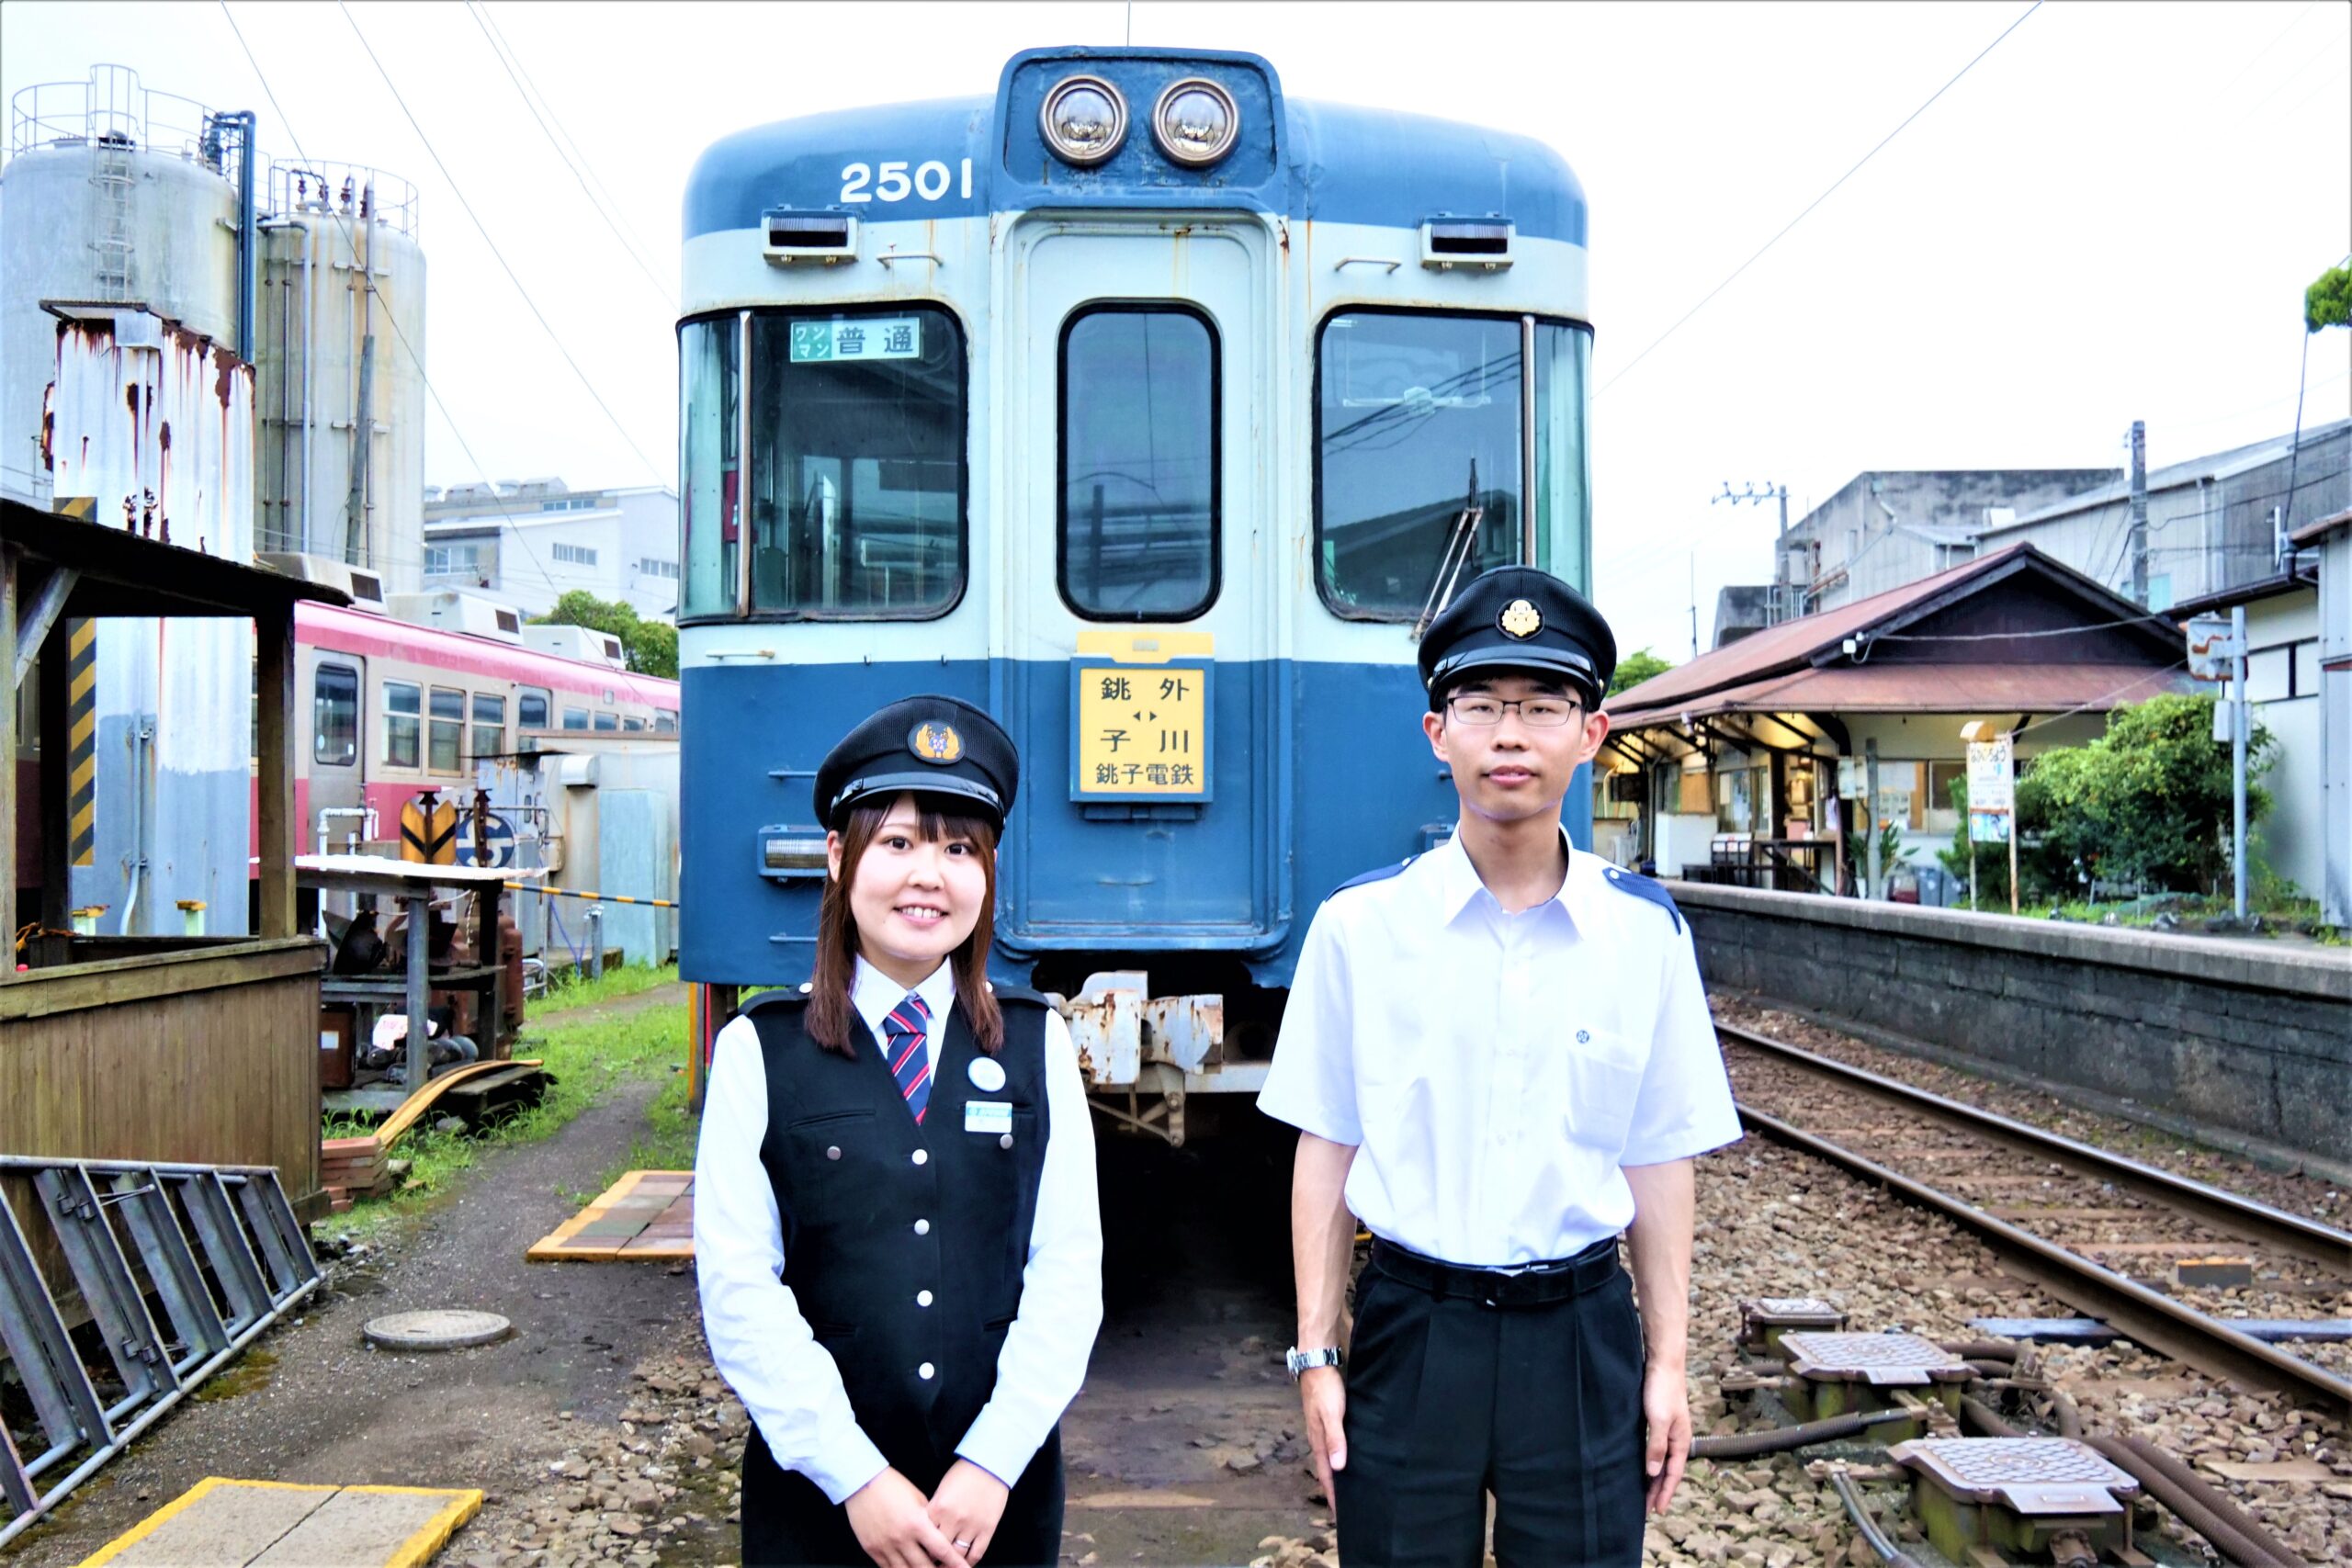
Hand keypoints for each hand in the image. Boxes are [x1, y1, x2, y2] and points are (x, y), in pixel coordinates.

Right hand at [844, 1468, 962, 1567]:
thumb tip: (939, 1535)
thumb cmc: (892, 1486)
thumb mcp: (918, 1499)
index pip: (942, 1550)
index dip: (955, 1563)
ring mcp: (886, 1546)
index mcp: (917, 1524)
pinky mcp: (872, 1550)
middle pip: (925, 1567)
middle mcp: (902, 1538)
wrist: (863, 1482)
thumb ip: (929, 1520)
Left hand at [927, 1459, 1010, 1563]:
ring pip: (956, 1555)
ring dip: (949, 1563)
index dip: (920, 1546)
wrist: (990, 1464)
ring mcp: (971, 1525)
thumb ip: (934, 1511)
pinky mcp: (987, 1529)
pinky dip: (968, 1562)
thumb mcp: (941, 1490)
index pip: (923, 1535)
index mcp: (938, 1507)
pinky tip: (963, 1563)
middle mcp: (953, 1519)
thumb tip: (927, 1531)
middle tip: (930, 1561)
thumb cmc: (965, 1473)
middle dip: (932, 1557)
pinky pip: (976, 1553)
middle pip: (937, 1549)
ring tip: (945, 1564)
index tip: (919, 1551)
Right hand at [1298, 1365, 1346, 1517]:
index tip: (1339, 1513)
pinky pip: (1333, 1445)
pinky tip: (1347, 1457)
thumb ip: (1335, 1439)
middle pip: (1326, 1469)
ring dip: (1336, 1473)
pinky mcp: (1328, 1420)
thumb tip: (1338, 1467)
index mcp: (1318, 1441)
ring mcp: (1322, 1429)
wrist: (1316, 1364)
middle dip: (1334, 1488)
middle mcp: (1318, 1438)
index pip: (1326, 1474)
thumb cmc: (1325, 1389)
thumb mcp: (1332, 1414)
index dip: (1332, 1494)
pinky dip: (1339, 1457)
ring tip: (1347, 1486)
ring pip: (1330, 1458)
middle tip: (1345, 1506)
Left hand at [1641, 1359, 1690, 1513]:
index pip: (1673, 1474)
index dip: (1665, 1492)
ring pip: (1661, 1460)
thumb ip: (1656, 1446)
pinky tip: (1642, 1465)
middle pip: (1668, 1470)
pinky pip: (1655, 1448)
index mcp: (1681, 1440)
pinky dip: (1650, 1461)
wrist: (1662, 1363)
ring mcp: (1668, 1430)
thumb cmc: (1662, 1390)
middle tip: (1647, 1509)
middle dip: (1659, 1490)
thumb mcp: (1658, 1420)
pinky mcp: (1658, 1421)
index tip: (1657, 1510)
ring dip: (1654, 1477)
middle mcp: (1676, 1438)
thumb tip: (1653, 1473)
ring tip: (1644, 1493)